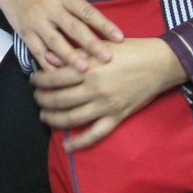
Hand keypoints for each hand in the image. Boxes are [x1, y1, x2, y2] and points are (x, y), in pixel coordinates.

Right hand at [0, 0, 121, 69]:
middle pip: (73, 28)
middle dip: (90, 44)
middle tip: (106, 58)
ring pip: (54, 42)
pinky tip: (57, 73)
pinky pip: (36, 50)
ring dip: (69, 56)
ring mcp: (35, 21)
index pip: (86, 11)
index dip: (104, 24)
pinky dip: (46, 62)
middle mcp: (49, 8)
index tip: (119, 37)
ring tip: (83, 69)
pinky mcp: (23, 32)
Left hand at [31, 37, 185, 148]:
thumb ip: (74, 53)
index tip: (33, 81)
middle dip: (42, 100)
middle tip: (36, 98)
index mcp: (89, 68)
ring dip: (53, 119)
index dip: (39, 81)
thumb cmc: (130, 50)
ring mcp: (105, 105)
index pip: (54, 78)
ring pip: (71, 118)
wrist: (159, 63)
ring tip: (44, 116)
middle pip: (59, 99)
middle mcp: (94, 89)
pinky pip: (95, 134)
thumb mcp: (101, 46)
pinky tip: (67, 146)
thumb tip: (49, 59)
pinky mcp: (116, 116)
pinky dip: (80, 142)